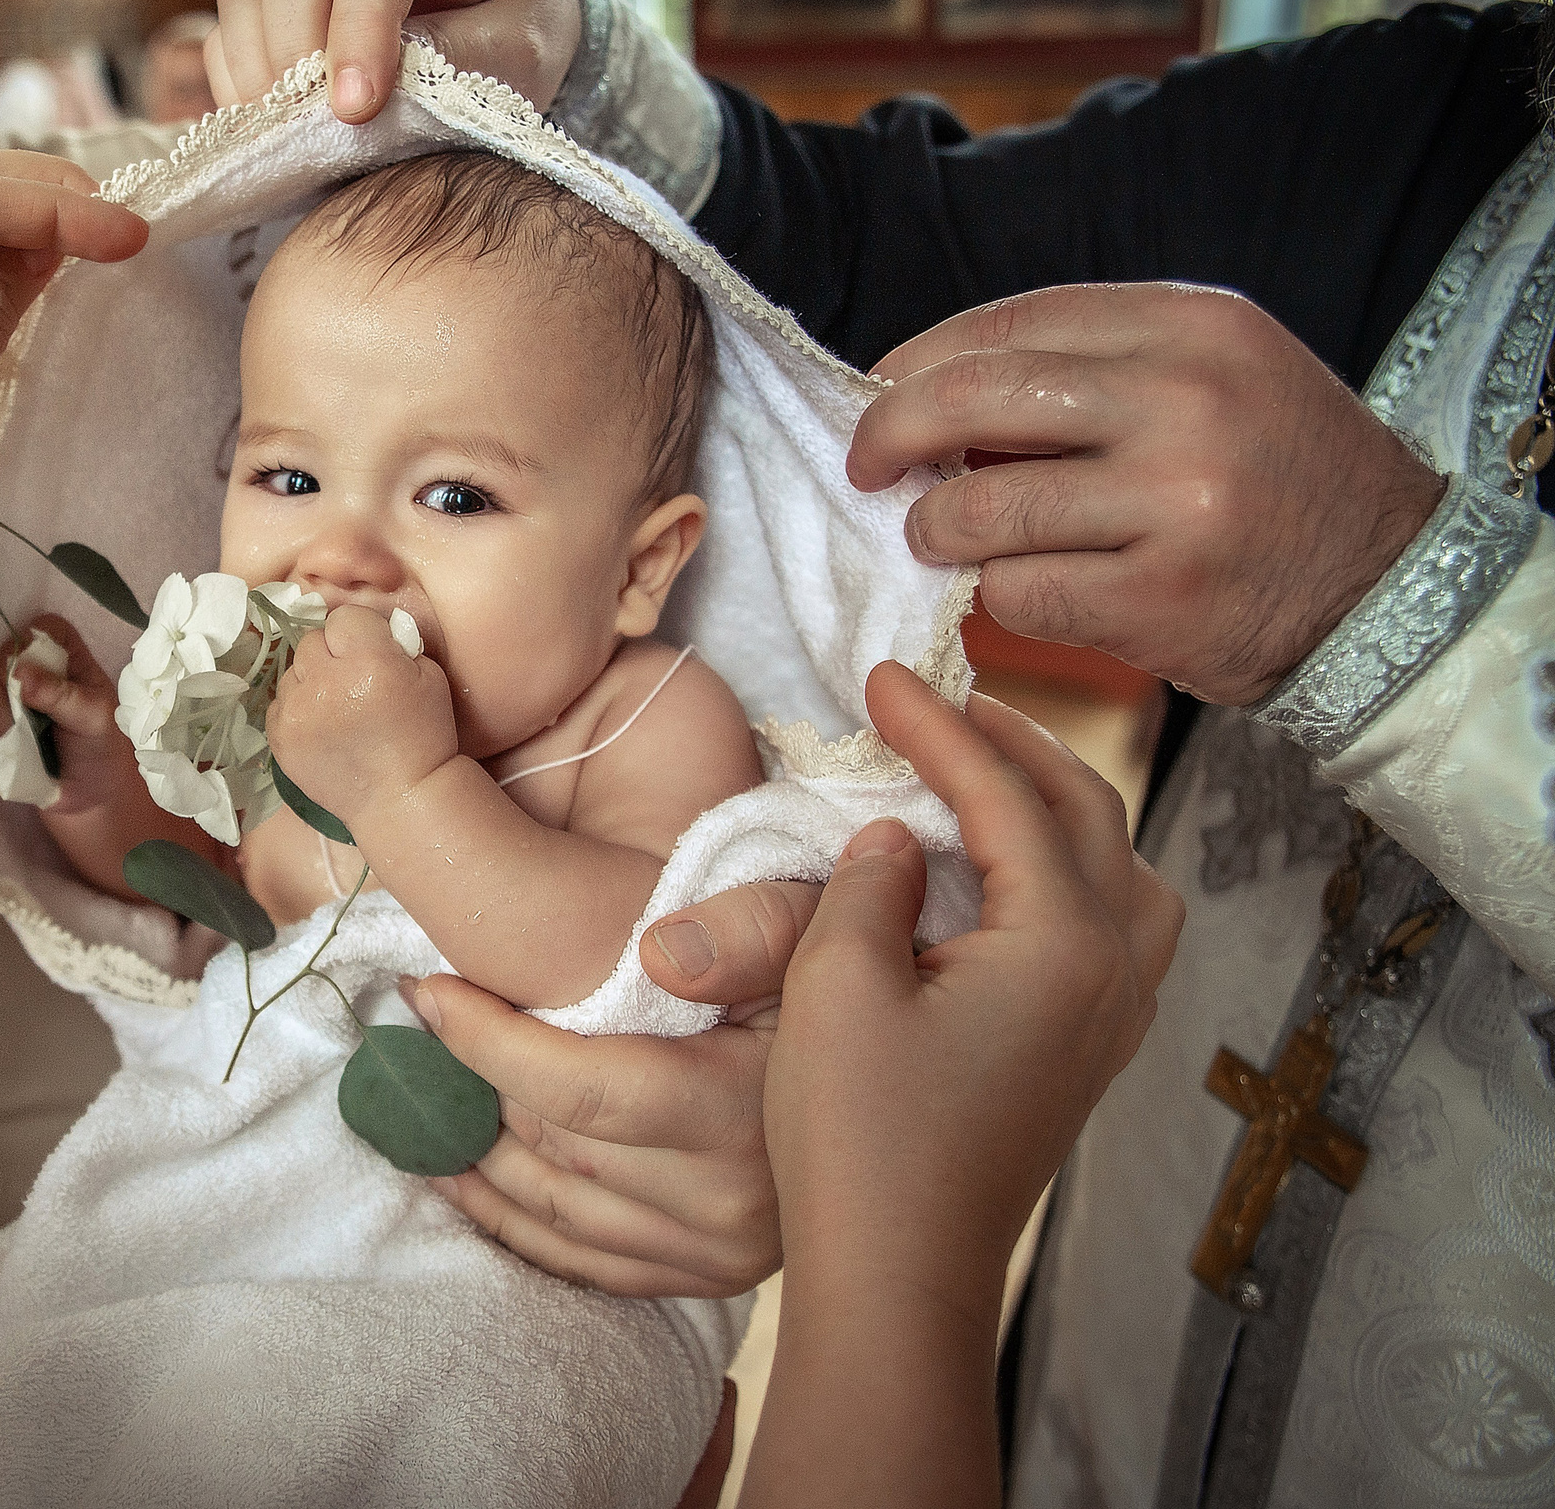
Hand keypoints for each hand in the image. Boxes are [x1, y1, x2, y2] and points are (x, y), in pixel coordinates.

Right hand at [0, 614, 144, 818]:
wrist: (90, 797)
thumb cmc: (101, 749)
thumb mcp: (94, 718)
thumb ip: (61, 694)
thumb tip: (21, 674)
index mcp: (68, 660)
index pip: (45, 628)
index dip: (32, 639)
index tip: (30, 666)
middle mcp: (37, 674)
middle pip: (5, 654)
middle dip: (11, 682)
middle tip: (29, 708)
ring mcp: (12, 702)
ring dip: (3, 715)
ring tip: (29, 737)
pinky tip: (14, 750)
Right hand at [207, 0, 581, 121]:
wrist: (499, 32)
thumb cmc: (516, 29)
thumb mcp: (522, 47)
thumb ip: (459, 58)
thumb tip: (378, 87)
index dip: (362, 20)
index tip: (358, 104)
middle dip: (300, 46)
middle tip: (325, 124)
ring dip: (262, 69)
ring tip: (297, 134)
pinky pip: (229, 30)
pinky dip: (239, 83)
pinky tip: (276, 128)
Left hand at [266, 604, 458, 828]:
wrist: (399, 797)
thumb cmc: (423, 736)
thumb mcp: (428, 676)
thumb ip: (395, 643)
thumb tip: (367, 629)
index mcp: (369, 663)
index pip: (345, 617)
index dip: (360, 632)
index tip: (371, 652)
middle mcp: (326, 684)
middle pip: (313, 640)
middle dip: (333, 654)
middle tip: (353, 681)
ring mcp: (297, 712)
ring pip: (293, 670)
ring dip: (312, 680)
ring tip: (338, 707)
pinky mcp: (280, 737)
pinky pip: (280, 701)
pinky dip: (298, 708)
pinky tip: (322, 726)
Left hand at [395, 879, 821, 1297]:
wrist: (926, 1079)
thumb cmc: (857, 985)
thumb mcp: (818, 929)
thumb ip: (751, 927)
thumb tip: (656, 955)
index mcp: (748, 1113)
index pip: (583, 1090)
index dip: (488, 1043)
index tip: (426, 992)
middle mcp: (731, 1204)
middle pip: (556, 1151)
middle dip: (468, 1090)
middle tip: (408, 1034)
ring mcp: (719, 1255)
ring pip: (555, 1213)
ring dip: (472, 1160)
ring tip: (416, 1102)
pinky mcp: (708, 1278)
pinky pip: (581, 1263)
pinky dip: (510, 1221)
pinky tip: (460, 1177)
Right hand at [768, 662, 1180, 1290]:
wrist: (895, 1280)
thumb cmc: (859, 1143)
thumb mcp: (836, 987)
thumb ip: (870, 888)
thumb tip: (901, 840)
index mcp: (1063, 945)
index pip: (1005, 797)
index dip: (937, 728)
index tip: (879, 679)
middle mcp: (1111, 975)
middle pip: (1088, 815)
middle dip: (1012, 745)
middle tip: (936, 702)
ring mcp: (1109, 1022)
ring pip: (1124, 871)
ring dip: (1062, 806)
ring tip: (990, 773)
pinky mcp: (1084, 1057)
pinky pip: (1116, 928)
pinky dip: (1076, 870)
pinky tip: (1016, 875)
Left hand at [851, 283, 1444, 704]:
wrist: (1389, 586)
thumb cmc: (1273, 476)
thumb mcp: (1210, 377)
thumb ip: (1090, 370)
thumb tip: (923, 390)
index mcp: (1191, 326)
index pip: (1009, 324)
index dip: (918, 361)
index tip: (878, 392)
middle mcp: (1184, 401)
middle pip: (972, 399)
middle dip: (888, 434)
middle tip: (863, 468)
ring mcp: (1174, 501)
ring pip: (982, 507)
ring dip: (936, 529)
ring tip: (941, 537)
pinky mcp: (1159, 596)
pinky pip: (1017, 592)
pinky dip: (998, 596)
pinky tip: (1022, 589)